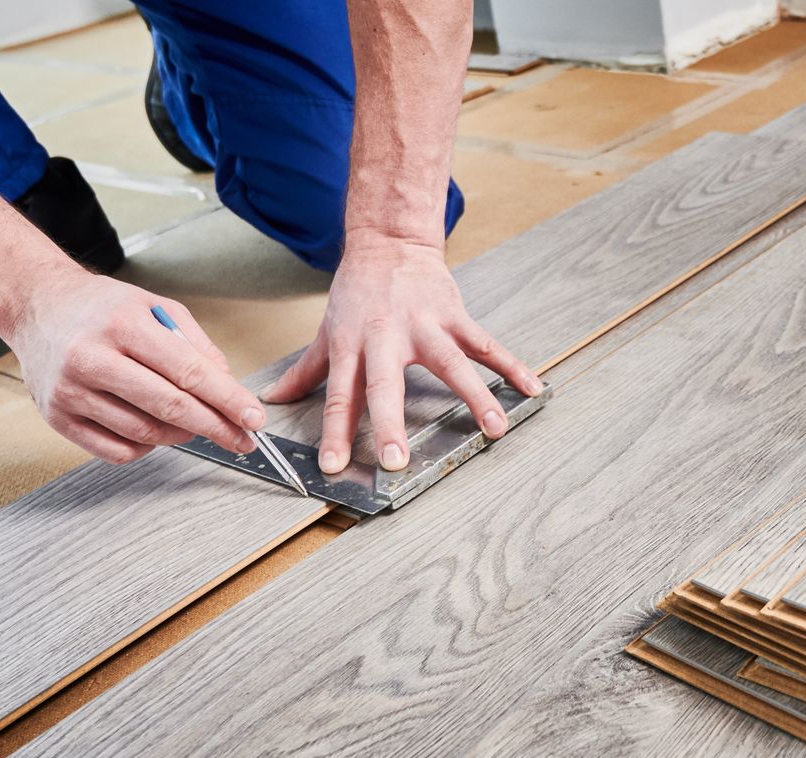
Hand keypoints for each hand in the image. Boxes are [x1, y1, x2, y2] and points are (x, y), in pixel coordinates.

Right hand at [2, 269, 266, 463]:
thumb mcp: (155, 307)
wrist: (38, 307)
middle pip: (169, 407)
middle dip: (215, 427)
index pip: (188, 371)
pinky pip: (115, 450)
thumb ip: (196, 344)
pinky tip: (152, 429)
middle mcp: (91, 358)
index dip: (227, 400)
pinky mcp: (57, 418)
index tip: (254, 418)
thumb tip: (227, 385)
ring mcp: (70, 392)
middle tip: (241, 438)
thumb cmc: (100, 307)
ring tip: (193, 423)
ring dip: (180, 435)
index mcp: (122, 325)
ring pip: (145, 432)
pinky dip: (145, 446)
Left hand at [265, 239, 541, 473]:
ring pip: (452, 364)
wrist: (390, 243)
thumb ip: (305, 371)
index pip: (340, 396)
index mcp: (353, 347)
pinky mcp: (455, 316)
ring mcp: (426, 326)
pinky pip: (487, 345)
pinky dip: (512, 366)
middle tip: (397, 461)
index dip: (335, 433)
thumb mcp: (327, 332)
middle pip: (387, 385)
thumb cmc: (357, 293)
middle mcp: (387, 338)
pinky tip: (533, 388)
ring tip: (495, 429)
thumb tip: (272, 399)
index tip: (333, 467)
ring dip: (476, 396)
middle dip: (391, 423)